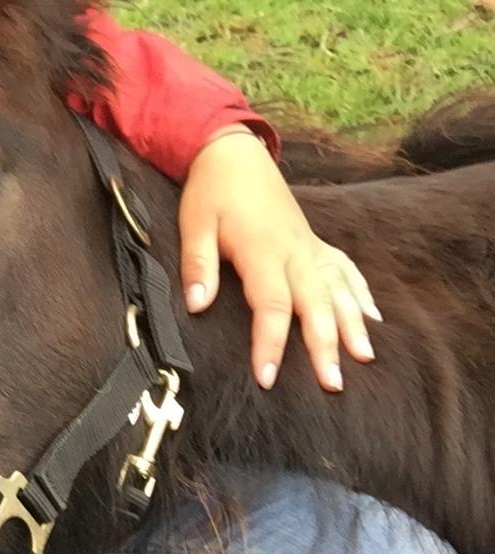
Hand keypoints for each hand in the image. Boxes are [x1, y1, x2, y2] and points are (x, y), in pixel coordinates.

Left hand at [178, 125, 380, 391]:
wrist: (234, 153)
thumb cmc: (211, 193)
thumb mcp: (194, 225)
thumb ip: (197, 265)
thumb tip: (197, 304)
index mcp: (262, 251)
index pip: (270, 305)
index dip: (269, 343)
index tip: (266, 377)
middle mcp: (294, 252)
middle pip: (315, 304)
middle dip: (325, 346)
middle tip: (332, 384)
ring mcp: (309, 247)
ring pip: (338, 290)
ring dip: (353, 324)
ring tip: (364, 358)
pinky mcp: (313, 243)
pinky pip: (345, 270)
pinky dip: (361, 294)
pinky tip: (374, 319)